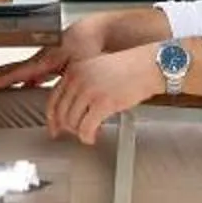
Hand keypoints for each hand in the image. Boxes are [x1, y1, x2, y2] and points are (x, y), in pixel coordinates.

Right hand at [0, 11, 119, 95]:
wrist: (103, 32)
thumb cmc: (92, 46)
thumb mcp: (78, 68)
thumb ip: (64, 85)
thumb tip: (57, 102)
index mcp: (44, 60)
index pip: (13, 73)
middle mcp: (40, 58)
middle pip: (7, 70)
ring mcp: (43, 59)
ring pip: (16, 70)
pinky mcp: (51, 61)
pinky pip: (28, 70)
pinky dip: (17, 77)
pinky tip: (19, 85)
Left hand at [46, 43, 163, 147]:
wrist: (148, 66)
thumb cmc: (129, 69)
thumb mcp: (97, 70)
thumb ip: (81, 85)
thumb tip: (72, 108)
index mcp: (75, 70)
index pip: (53, 98)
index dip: (53, 117)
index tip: (54, 127)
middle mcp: (78, 78)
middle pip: (61, 112)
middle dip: (67, 128)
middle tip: (75, 134)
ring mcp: (89, 90)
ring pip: (72, 122)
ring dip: (79, 132)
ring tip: (88, 134)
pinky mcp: (103, 103)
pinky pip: (86, 127)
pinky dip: (88, 136)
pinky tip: (93, 136)